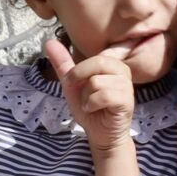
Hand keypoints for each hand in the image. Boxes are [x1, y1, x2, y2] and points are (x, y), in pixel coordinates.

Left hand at [46, 38, 134, 157]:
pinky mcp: (127, 101)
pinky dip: (92, 104)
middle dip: (80, 79)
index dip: (78, 71)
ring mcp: (126, 85)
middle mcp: (122, 70)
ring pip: (97, 81)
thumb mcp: (71, 84)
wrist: (99, 133)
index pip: (93, 56)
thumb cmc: (89, 107)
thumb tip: (49, 41)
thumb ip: (63, 63)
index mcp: (111, 63)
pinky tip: (94, 109)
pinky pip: (104, 95)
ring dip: (86, 97)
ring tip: (91, 105)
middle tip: (80, 93)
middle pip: (97, 62)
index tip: (75, 83)